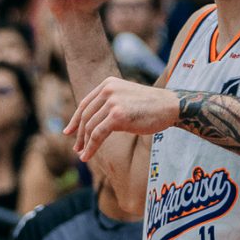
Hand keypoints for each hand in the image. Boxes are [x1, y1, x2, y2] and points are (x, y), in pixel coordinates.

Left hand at [65, 78, 179, 161]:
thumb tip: (94, 123)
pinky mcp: (117, 116)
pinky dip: (90, 147)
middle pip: (86, 115)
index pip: (85, 103)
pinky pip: (97, 134)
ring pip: (90, 127)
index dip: (75, 119)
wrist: (171, 106)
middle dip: (79, 134)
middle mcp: (108, 90)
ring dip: (84, 143)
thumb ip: (111, 104)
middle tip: (76, 148)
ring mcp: (112, 102)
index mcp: (108, 83)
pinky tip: (87, 156)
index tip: (69, 132)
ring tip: (82, 155)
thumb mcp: (127, 98)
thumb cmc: (152, 106)